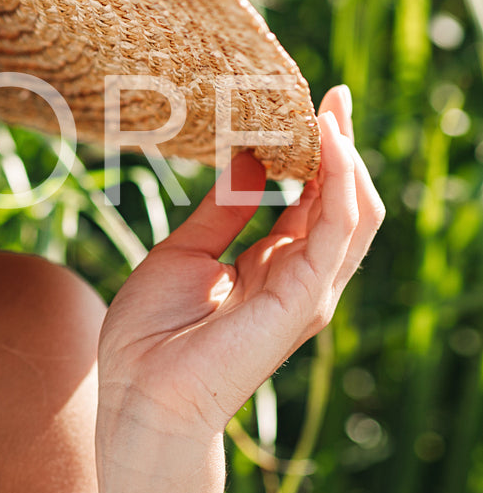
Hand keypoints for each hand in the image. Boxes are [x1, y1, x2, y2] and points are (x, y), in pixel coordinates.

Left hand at [96, 85, 384, 452]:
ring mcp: (305, 292)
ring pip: (353, 215)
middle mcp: (298, 280)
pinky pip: (335, 233)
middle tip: (332, 97)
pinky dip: (338, 185)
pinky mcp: (301, 300)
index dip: (315, 156)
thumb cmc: (151, 336)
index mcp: (271, 269)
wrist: (139, 395)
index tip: (308, 106)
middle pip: (341, 204)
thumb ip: (222, 210)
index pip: (312, 202)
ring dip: (347, 160)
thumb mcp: (183, 253)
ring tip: (332, 111)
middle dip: (341, 149)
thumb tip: (246, 158)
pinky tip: (327, 146)